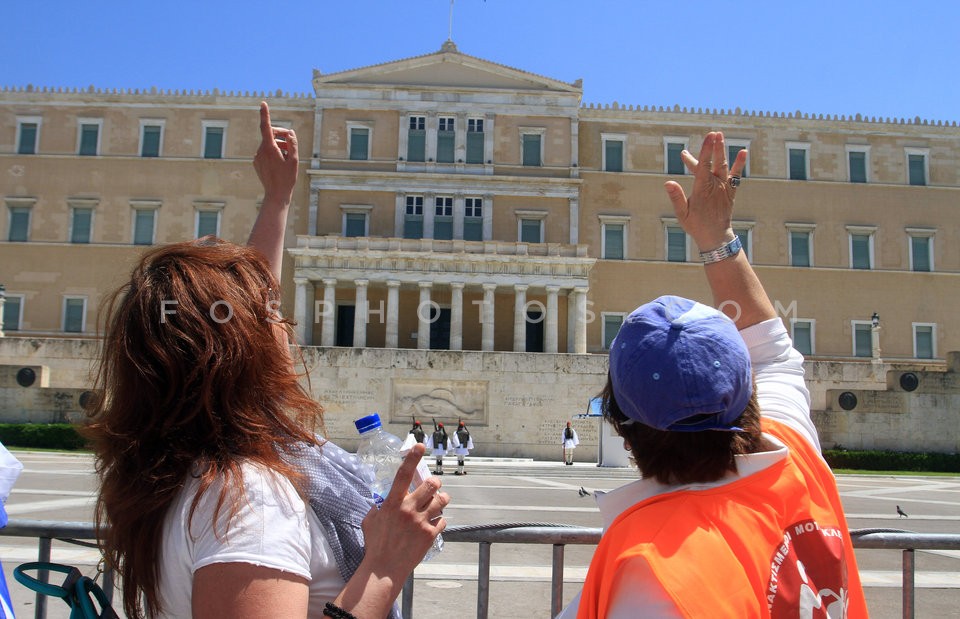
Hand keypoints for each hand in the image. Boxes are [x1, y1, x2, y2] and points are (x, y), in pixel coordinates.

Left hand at [253, 102, 298, 204]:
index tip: (263, 103)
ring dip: (279, 146)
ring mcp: (257, 157)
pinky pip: (266, 152)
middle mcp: (260, 151)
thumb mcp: (294, 160)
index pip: (266, 127)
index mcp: (269, 148)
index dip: (265, 114)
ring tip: (289, 157)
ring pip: (268, 144)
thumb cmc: (287, 178)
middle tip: (291, 142)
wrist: (276, 195)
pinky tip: (281, 163)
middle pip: (270, 135)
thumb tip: (289, 133)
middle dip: (281, 135)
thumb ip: (293, 144)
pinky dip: (274, 152)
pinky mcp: (257, 162)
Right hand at [360, 443, 448, 571]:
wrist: (384, 569)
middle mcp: (408, 510)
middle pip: (431, 485)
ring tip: (438, 501)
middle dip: (434, 483)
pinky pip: (443, 520)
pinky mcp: (430, 535)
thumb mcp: (371, 520)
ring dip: (442, 499)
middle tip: (433, 486)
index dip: (413, 458)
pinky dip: (440, 520)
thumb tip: (383, 500)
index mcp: (393, 503)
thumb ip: (378, 507)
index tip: (420, 445)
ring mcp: (421, 522)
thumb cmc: (375, 544)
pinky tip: (433, 524)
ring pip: (442, 501)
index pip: (403, 474)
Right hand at [664, 131, 746, 250]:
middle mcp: (715, 186)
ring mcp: (724, 188)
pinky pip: (736, 175)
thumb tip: (668, 182)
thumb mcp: (682, 214)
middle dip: (714, 147)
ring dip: (722, 150)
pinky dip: (739, 163)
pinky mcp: (730, 191)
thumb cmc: (696, 225)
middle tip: (713, 133)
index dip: (706, 150)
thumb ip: (676, 197)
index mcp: (702, 190)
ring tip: (719, 136)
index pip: (703, 166)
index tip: (708, 137)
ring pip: (723, 166)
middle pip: (715, 162)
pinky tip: (743, 151)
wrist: (716, 237)